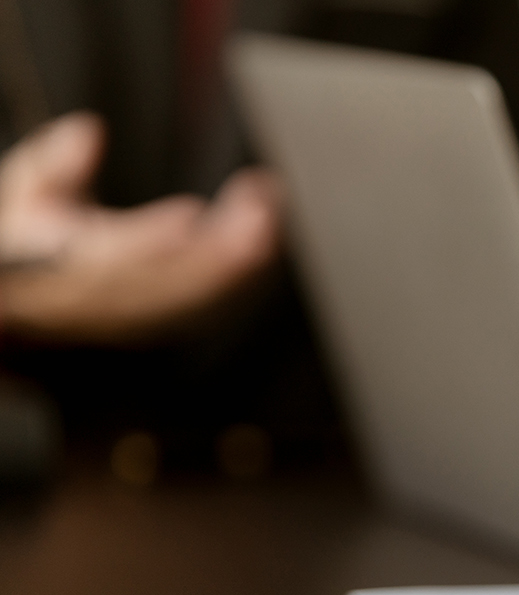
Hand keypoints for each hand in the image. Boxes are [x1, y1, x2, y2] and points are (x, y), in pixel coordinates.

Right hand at [0, 112, 280, 342]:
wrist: (28, 297)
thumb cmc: (29, 238)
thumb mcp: (28, 192)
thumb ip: (55, 162)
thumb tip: (89, 130)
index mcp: (69, 267)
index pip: (114, 257)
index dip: (151, 239)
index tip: (187, 215)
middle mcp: (106, 297)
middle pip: (170, 280)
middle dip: (218, 250)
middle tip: (257, 214)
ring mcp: (136, 313)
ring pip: (194, 294)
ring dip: (237, 261)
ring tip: (267, 220)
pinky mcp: (162, 317)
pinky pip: (206, 302)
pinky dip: (238, 275)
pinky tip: (264, 242)